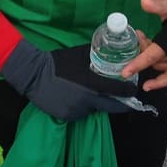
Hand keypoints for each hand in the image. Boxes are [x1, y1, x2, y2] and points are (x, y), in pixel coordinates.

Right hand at [0, 40, 138, 120]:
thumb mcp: (78, 56)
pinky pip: (78, 112)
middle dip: (115, 101)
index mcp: (91, 84)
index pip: (117, 92)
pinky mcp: (67, 116)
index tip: (132, 90)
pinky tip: (73, 97)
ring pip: (92, 108)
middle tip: (118, 96)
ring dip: (93, 102)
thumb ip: (95, 55)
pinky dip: (79, 106)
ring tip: (86, 92)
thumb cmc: (57, 63)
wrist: (33, 74)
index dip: (128, 92)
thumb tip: (108, 50)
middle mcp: (87, 100)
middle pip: (108, 105)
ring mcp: (76, 110)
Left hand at [122, 0, 166, 89]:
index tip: (125, 72)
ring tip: (145, 43)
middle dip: (142, 52)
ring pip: (159, 67)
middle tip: (139, 36)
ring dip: (149, 60)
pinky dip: (160, 82)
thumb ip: (158, 5)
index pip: (152, 55)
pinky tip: (148, 85)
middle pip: (153, 61)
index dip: (138, 63)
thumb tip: (143, 1)